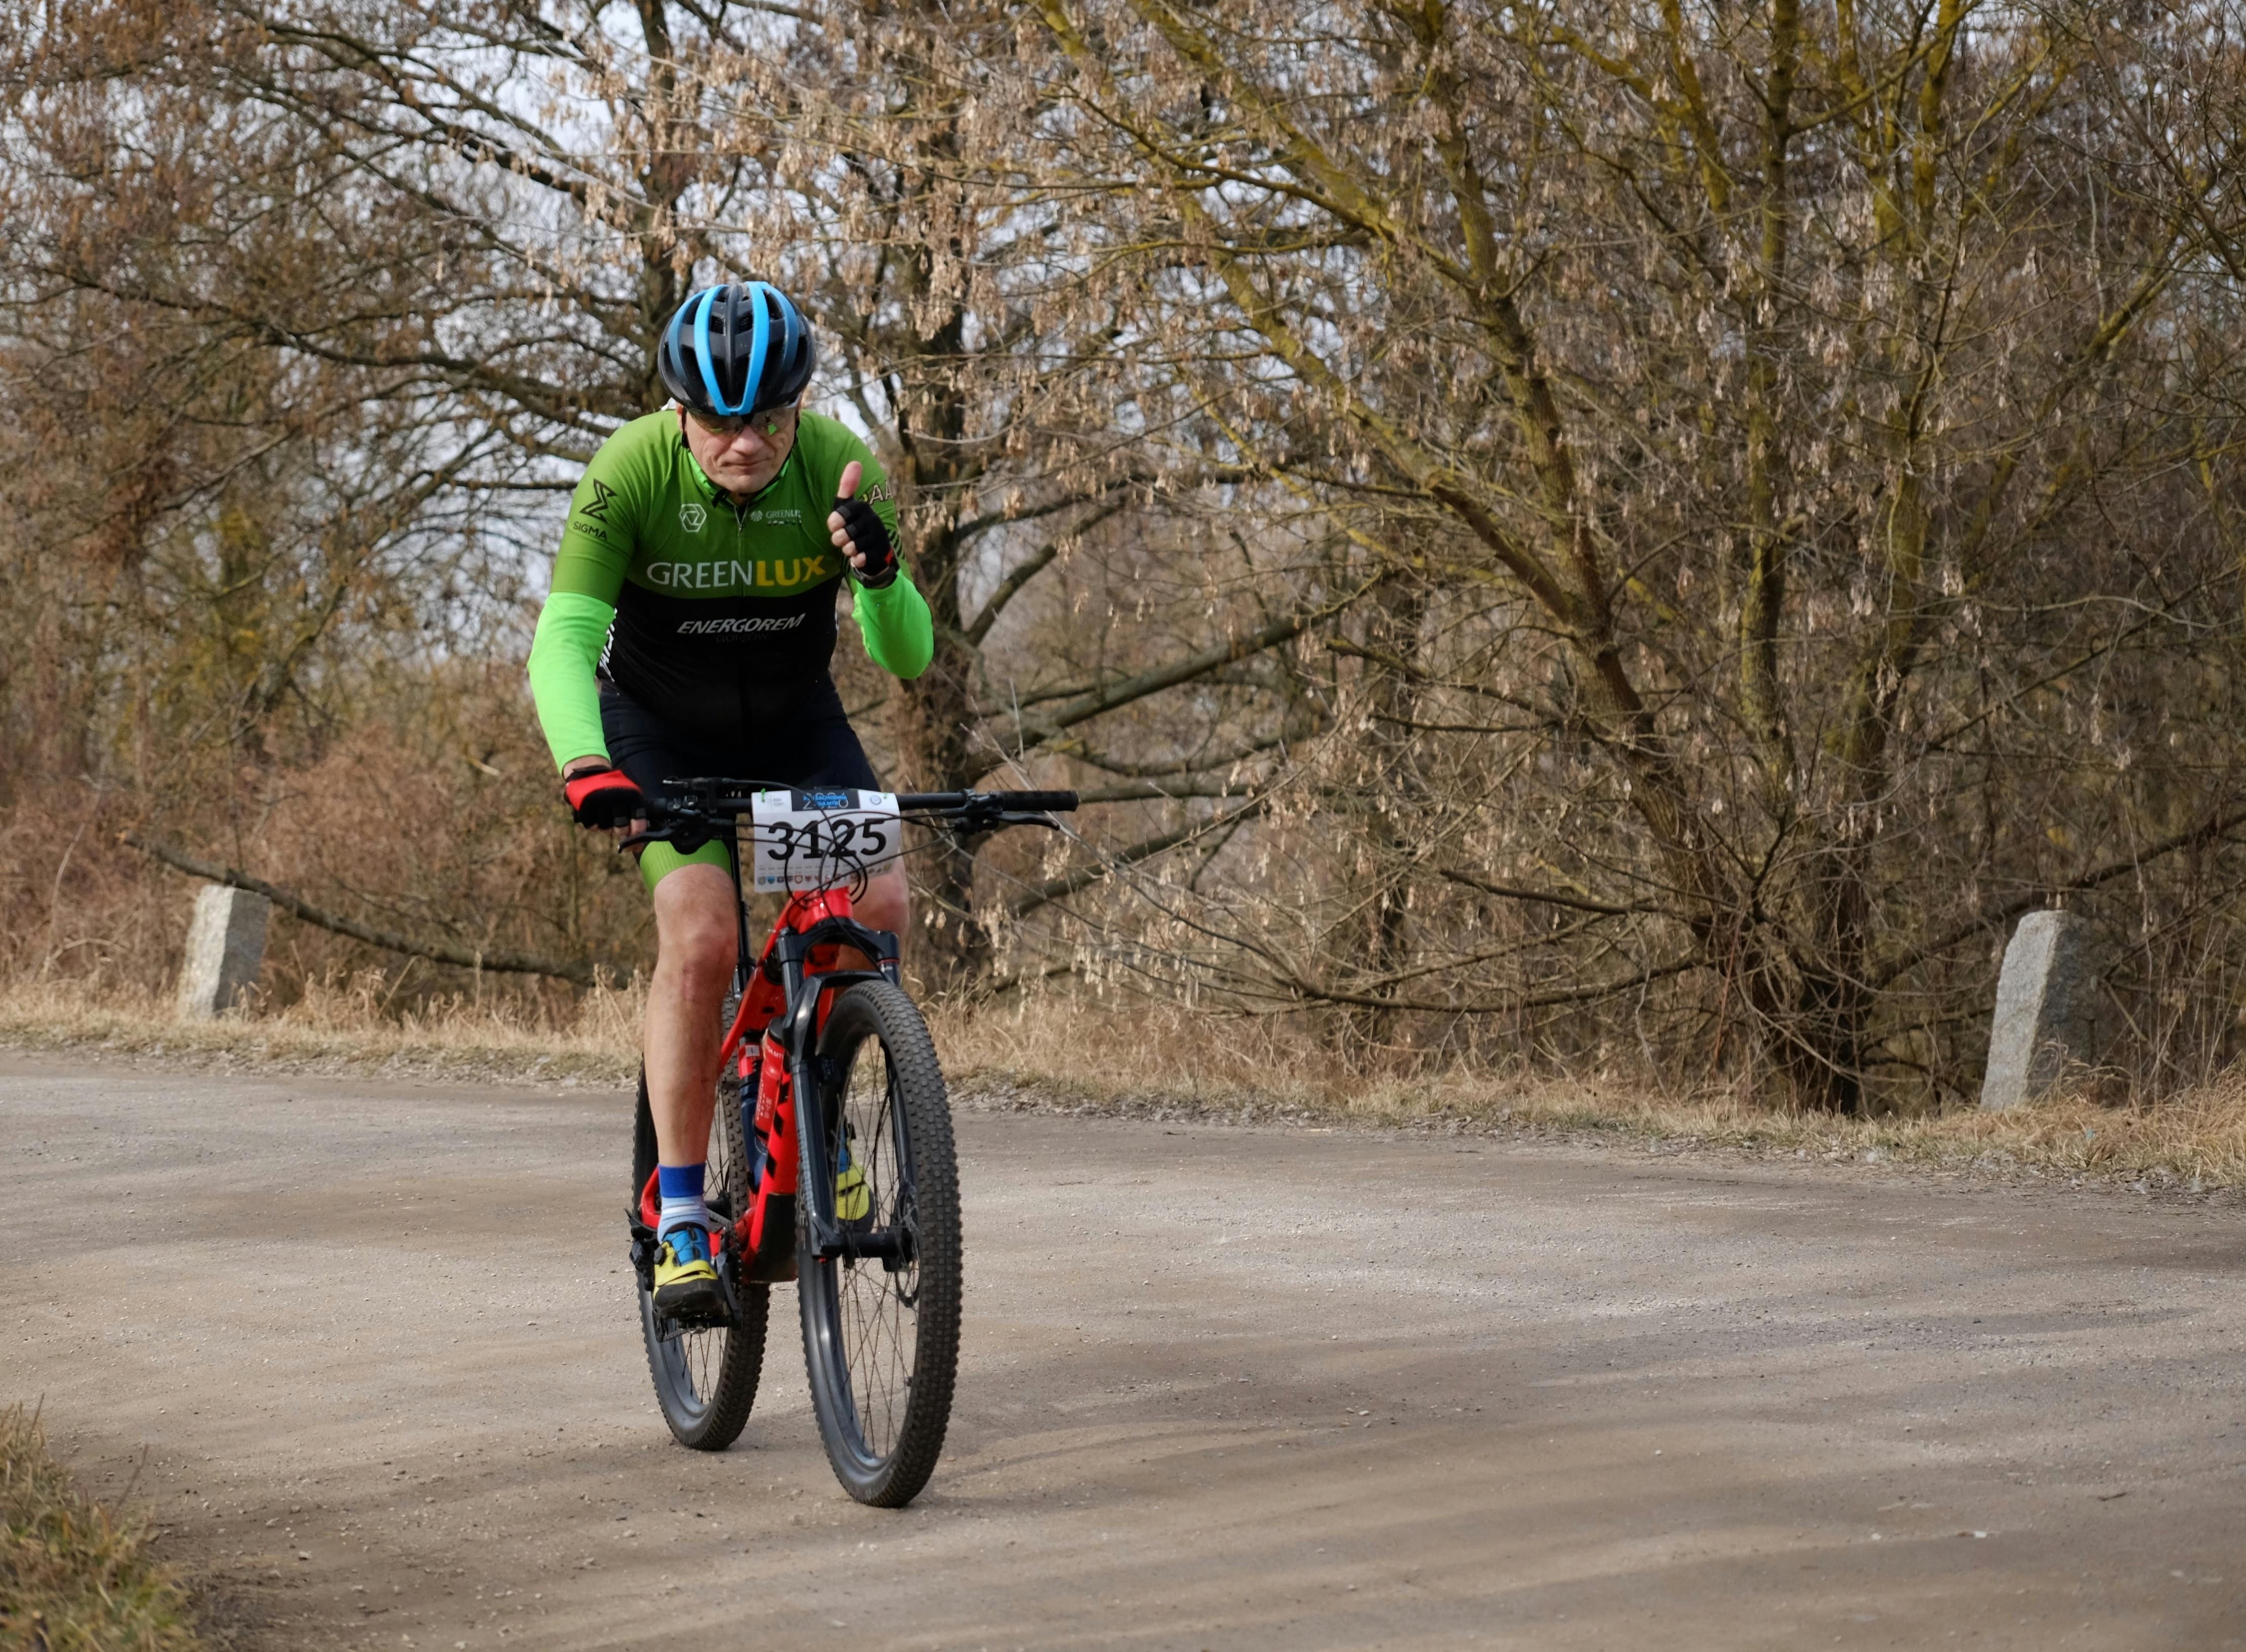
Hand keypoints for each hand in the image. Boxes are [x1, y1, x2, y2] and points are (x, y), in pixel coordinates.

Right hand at [561, 762, 644, 829]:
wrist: (590, 771)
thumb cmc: (613, 788)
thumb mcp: (629, 794)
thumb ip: (635, 814)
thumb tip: (638, 844)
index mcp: (631, 795)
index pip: (639, 819)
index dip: (637, 832)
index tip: (634, 836)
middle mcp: (617, 798)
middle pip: (621, 829)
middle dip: (620, 831)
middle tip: (618, 827)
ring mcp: (601, 801)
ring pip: (606, 829)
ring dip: (606, 828)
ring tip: (605, 817)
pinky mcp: (586, 805)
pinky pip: (591, 826)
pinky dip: (593, 825)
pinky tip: (595, 816)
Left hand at [827, 460, 896, 586]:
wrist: (875, 550)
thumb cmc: (856, 525)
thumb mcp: (849, 506)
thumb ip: (847, 487)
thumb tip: (855, 462)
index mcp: (863, 508)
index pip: (843, 513)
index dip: (835, 521)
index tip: (833, 526)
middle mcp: (873, 520)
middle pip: (846, 532)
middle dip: (839, 539)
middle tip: (840, 540)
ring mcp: (878, 537)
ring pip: (853, 546)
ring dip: (848, 550)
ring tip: (850, 548)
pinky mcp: (881, 552)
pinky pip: (863, 558)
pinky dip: (857, 560)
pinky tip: (858, 558)